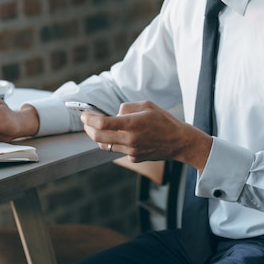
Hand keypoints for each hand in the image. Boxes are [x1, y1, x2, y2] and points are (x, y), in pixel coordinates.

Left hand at [80, 101, 212, 170]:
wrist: (179, 142)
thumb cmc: (164, 120)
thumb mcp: (146, 105)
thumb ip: (127, 107)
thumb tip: (114, 113)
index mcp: (132, 124)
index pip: (102, 123)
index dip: (89, 119)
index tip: (84, 115)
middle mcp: (130, 139)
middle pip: (98, 137)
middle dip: (88, 129)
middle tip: (86, 122)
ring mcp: (131, 151)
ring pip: (105, 146)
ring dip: (98, 137)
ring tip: (97, 129)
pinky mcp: (135, 158)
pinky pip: (118, 150)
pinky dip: (115, 143)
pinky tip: (120, 136)